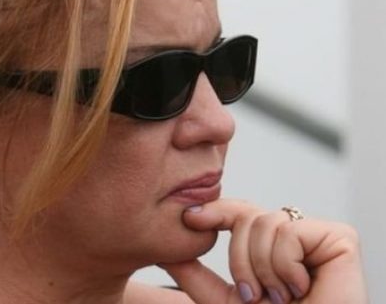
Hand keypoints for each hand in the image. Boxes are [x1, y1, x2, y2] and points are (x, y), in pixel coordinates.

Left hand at [159, 199, 367, 303]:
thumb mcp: (223, 302)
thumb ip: (195, 276)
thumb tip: (164, 252)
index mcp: (269, 249)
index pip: (239, 214)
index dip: (215, 210)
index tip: (189, 218)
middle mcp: (294, 238)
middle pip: (248, 214)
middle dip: (239, 258)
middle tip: (253, 295)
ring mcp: (317, 237)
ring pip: (266, 222)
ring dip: (263, 269)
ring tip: (281, 297)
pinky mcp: (340, 239)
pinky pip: (290, 232)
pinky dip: (286, 267)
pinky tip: (301, 288)